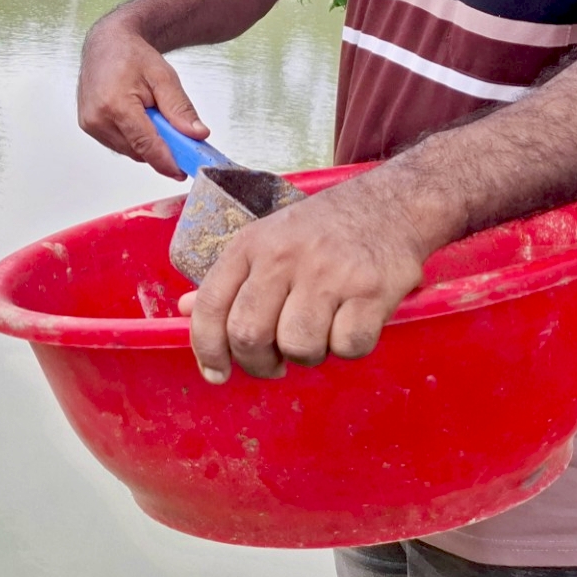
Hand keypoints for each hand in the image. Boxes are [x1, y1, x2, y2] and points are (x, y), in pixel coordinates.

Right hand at [77, 12, 208, 178]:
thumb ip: (180, 109)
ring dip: (146, 143)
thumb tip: (197, 135)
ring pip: (129, 151)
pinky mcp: (88, 126)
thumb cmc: (132, 56)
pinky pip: (118, 144)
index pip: (145, 144)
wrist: (107, 43)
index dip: (166, 162)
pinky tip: (138, 117)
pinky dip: (133, 138)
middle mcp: (97, 118)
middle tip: (178, 135)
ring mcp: (90, 124)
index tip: (183, 172)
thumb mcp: (164, 77)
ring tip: (152, 115)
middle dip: (161, 149)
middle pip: (138, 151)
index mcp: (115, 104)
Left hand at [177, 171, 433, 380]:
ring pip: (298, 348)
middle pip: (249, 335)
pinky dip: (349, 347)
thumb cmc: (322, 229)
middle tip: (273, 363)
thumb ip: (229, 279)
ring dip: (307, 356)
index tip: (215, 373)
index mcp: (251, 245)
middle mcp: (284, 257)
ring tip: (318, 333)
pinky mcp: (371, 290)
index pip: (212, 305)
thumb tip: (185, 310)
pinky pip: (348, 347)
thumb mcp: (266, 240)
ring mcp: (328, 273)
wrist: (391, 204)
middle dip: (258, 363)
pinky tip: (351, 323)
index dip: (207, 349)